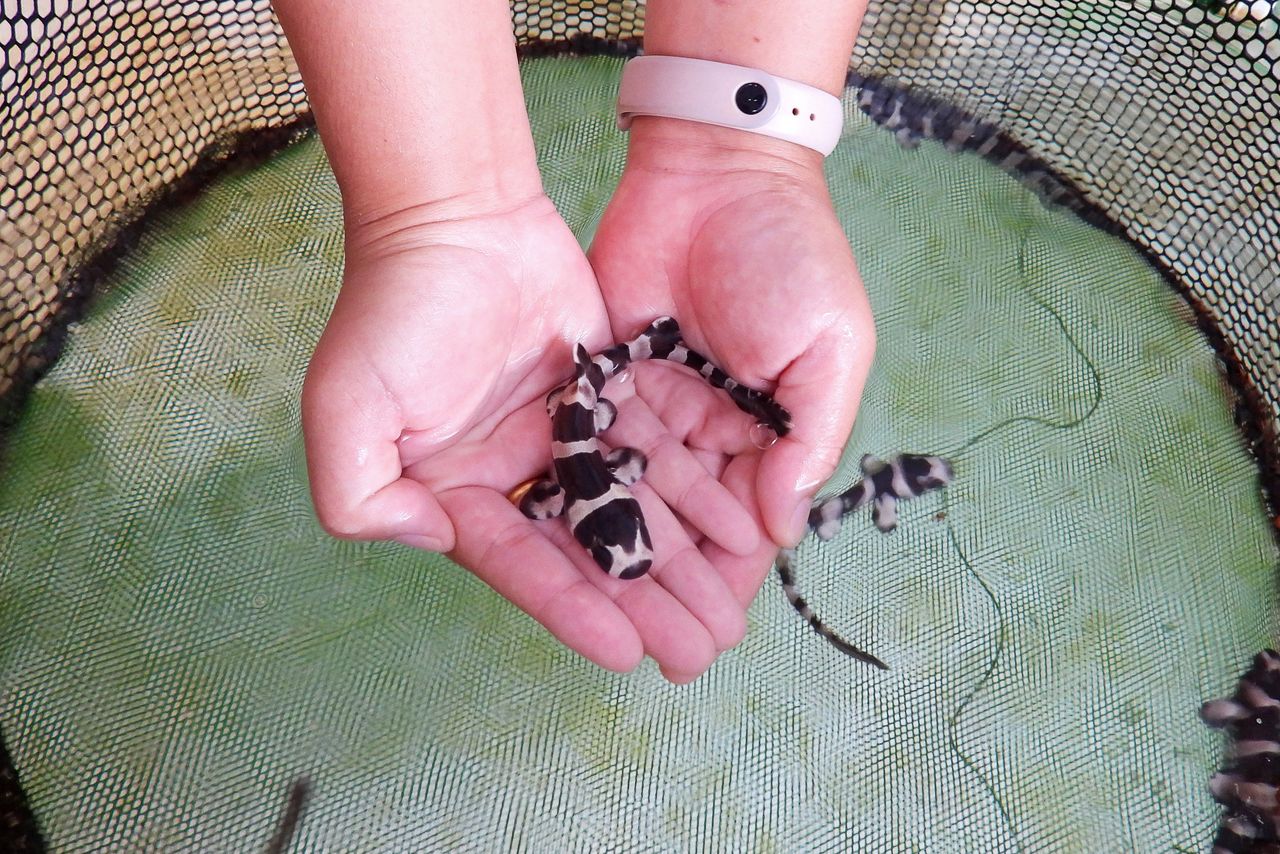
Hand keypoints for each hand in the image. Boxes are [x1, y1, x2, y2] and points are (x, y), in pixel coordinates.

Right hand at [302, 193, 753, 678]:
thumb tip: (433, 540)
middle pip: (584, 552)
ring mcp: (558, 437)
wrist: (454, 212)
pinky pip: (650, 453)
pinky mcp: (600, 399)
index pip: (520, 563)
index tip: (624, 652)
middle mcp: (509, 476)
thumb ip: (360, 494)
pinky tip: (730, 530)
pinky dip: (687, 490)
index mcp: (453, 492)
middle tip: (695, 653)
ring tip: (725, 614)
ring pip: (627, 510)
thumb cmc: (393, 308)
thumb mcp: (345, 408)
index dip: (571, 609)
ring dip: (674, 563)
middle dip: (638, 606)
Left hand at [589, 118, 875, 612]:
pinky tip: (568, 549)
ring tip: (611, 624)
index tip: (716, 639)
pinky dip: (583, 494)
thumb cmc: (791, 255)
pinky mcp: (601, 373)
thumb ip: (808, 437)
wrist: (715, 169)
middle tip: (663, 655)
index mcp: (766, 427)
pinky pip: (592, 443)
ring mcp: (651, 403)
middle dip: (674, 588)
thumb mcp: (831, 347)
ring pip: (634, 495)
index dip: (732, 580)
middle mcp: (706, 427)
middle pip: (685, 522)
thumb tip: (783, 528)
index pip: (748, 521)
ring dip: (625, 558)